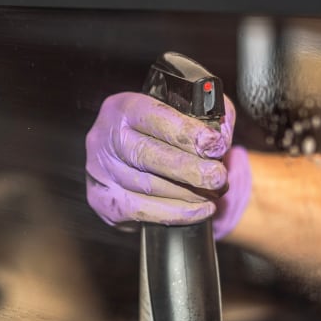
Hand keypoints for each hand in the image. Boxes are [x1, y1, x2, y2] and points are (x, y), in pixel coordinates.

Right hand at [85, 91, 250, 238]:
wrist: (129, 153)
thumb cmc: (163, 130)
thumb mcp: (185, 110)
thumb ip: (208, 117)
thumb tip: (220, 141)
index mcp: (123, 107)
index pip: (154, 117)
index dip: (185, 132)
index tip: (214, 145)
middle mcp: (104, 137)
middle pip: (146, 154)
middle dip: (188, 169)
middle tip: (218, 177)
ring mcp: (100, 170)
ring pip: (147, 186)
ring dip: (187, 194)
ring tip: (214, 193)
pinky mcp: (102, 199)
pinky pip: (142, 211)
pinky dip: (176, 213)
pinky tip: (200, 210)